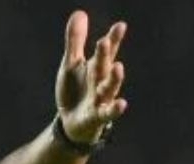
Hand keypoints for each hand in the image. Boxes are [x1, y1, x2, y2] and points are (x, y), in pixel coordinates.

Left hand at [56, 10, 127, 142]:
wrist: (71, 121)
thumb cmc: (75, 90)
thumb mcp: (71, 64)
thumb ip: (75, 41)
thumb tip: (79, 13)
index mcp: (97, 66)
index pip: (106, 50)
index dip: (113, 39)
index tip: (120, 26)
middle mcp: (102, 80)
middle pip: (104, 66)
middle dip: (105, 55)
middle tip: (103, 41)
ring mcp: (101, 99)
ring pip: (109, 88)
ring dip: (114, 79)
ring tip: (118, 67)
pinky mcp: (97, 116)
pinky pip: (107, 113)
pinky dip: (115, 109)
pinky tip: (122, 104)